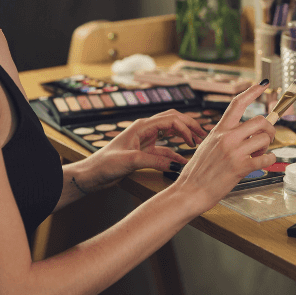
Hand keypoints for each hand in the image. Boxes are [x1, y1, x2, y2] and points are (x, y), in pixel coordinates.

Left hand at [83, 109, 207, 187]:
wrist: (91, 174)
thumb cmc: (105, 164)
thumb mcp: (131, 161)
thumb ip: (155, 161)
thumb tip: (176, 164)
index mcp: (142, 126)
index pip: (171, 120)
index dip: (186, 128)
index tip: (195, 141)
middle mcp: (145, 130)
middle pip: (173, 121)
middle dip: (189, 126)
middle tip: (204, 135)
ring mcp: (145, 140)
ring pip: (170, 133)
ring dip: (184, 136)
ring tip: (197, 143)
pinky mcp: (144, 152)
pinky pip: (164, 149)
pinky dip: (175, 153)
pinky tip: (183, 161)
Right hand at [172, 82, 275, 213]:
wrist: (189, 191)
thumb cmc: (197, 172)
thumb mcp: (207, 146)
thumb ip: (223, 137)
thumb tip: (243, 134)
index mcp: (219, 130)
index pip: (237, 103)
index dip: (252, 91)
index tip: (263, 84)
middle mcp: (227, 137)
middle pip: (260, 121)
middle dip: (270, 128)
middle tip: (268, 138)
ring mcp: (233, 152)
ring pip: (265, 138)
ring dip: (267, 147)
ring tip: (259, 154)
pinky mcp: (240, 167)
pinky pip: (266, 158)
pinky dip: (270, 160)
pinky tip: (264, 162)